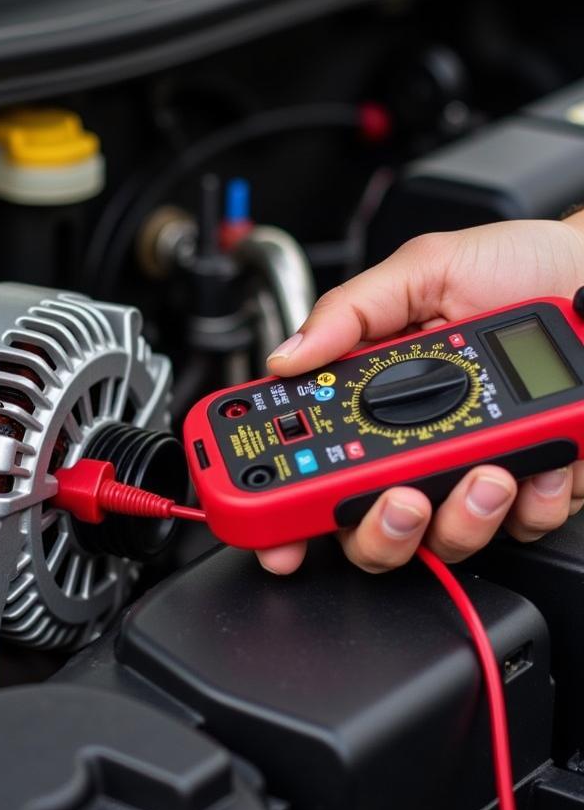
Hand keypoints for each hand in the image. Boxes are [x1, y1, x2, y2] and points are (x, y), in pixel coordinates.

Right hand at [258, 219, 583, 573]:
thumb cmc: (517, 267)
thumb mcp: (424, 270)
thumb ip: (349, 311)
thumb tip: (286, 357)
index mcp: (374, 401)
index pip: (311, 465)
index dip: (279, 507)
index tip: (270, 526)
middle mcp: (414, 446)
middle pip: (366, 529)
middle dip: (375, 531)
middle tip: (395, 499)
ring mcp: (471, 474)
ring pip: (442, 542)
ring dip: (458, 518)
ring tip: (484, 473)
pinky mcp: (534, 488)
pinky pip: (522, 527)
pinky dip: (532, 503)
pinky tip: (539, 461)